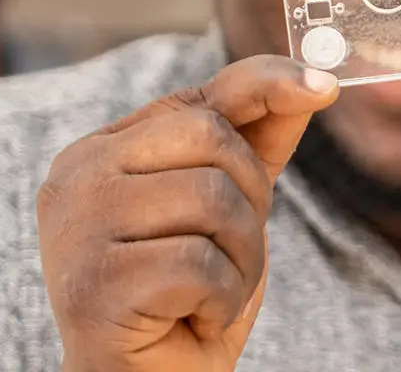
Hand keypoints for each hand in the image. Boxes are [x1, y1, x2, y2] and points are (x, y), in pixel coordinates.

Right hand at [38, 55, 339, 371]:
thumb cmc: (183, 302)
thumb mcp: (228, 213)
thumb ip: (256, 146)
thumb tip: (313, 82)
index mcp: (100, 152)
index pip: (195, 100)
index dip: (266, 86)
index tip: (323, 86)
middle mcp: (77, 177)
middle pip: (211, 141)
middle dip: (251, 203)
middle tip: (229, 257)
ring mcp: (78, 228)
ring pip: (213, 201)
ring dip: (241, 260)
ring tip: (210, 293)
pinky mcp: (95, 283)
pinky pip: (200, 264)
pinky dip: (221, 300)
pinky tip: (194, 319)